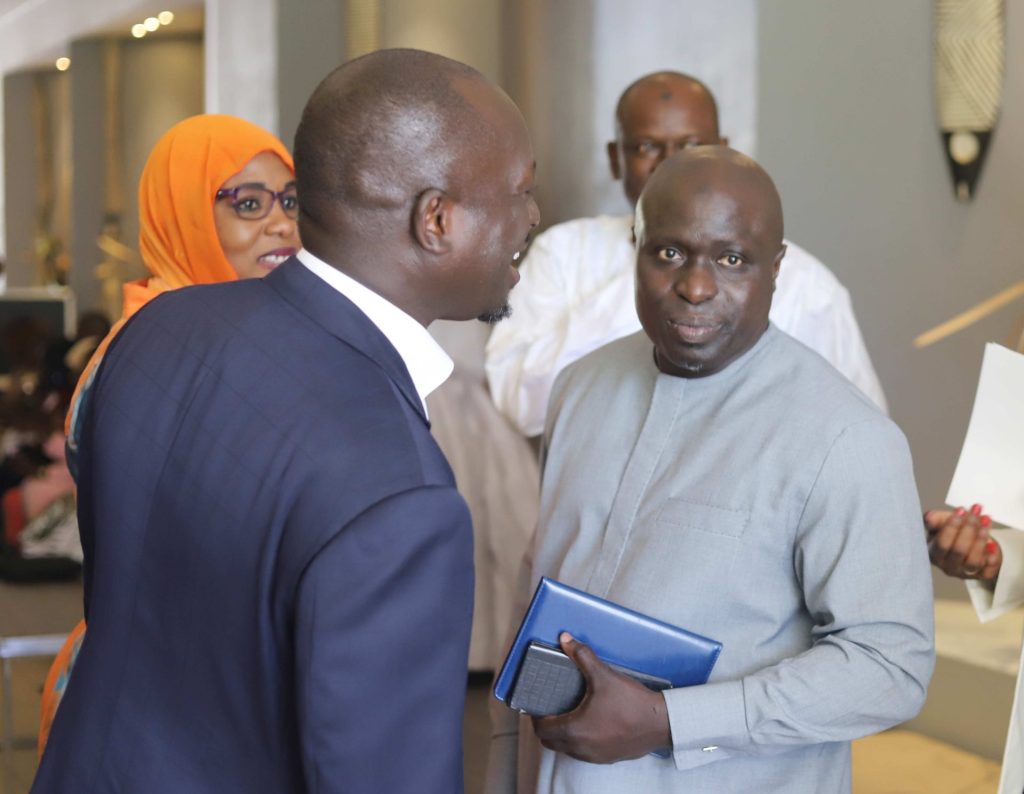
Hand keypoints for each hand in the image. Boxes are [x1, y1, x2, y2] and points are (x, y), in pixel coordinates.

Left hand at [530, 632, 670, 762]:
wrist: (660, 723)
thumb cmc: (631, 703)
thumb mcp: (604, 676)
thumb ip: (582, 656)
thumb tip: (566, 640)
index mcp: (574, 730)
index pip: (542, 729)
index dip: (536, 716)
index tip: (540, 704)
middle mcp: (580, 748)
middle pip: (550, 741)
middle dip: (547, 726)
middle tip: (551, 708)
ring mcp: (594, 756)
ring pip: (566, 749)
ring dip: (562, 735)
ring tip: (568, 714)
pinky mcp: (607, 758)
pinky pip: (583, 753)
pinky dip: (579, 741)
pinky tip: (589, 725)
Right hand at [925, 505, 1000, 580]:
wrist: (969, 545)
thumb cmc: (952, 533)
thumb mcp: (941, 523)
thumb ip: (934, 519)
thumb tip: (929, 518)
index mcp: (934, 553)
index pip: (942, 543)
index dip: (951, 527)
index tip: (961, 510)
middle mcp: (947, 566)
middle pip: (958, 550)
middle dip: (969, 529)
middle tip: (976, 512)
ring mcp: (964, 573)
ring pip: (973, 561)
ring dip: (980, 540)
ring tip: (986, 522)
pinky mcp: (981, 576)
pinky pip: (987, 570)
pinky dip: (991, 557)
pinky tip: (993, 545)